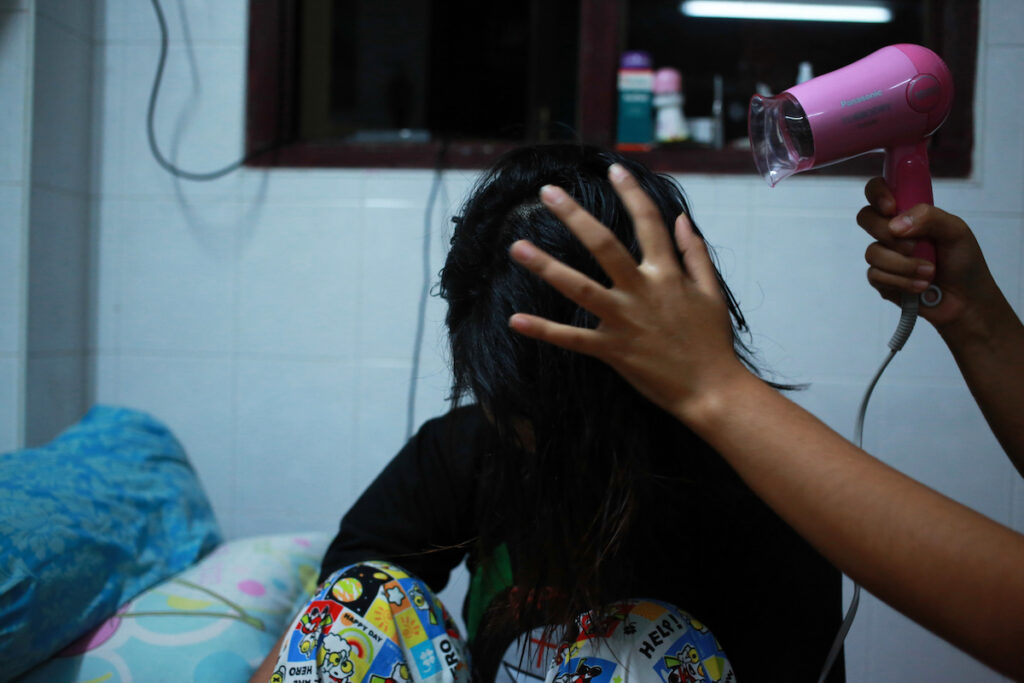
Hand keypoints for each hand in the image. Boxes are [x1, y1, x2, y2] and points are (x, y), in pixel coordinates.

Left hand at [506, 163, 749, 424]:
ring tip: (517, 247)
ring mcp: (625, 320)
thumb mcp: (713, 292)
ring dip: (546, 267)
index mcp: (668, 274)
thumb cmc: (712, 342)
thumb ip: (695, 253)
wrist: (713, 390)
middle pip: (603, 245)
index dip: (631, 193)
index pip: (649, 223)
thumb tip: (683, 218)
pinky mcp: (613, 350)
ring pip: (579, 288)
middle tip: (547, 192)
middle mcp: (643, 291)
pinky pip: (572, 339)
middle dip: (574, 216)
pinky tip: (515, 319)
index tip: (612, 170)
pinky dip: (544, 330)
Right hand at [857, 177, 997, 330]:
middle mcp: (892, 230)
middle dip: (889, 236)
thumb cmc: (964, 262)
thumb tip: (895, 225)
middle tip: (914, 247)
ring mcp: (884, 254)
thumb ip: (929, 217)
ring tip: (929, 273)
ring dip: (904, 265)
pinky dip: (901, 281)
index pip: (879, 190)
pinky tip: (919, 286)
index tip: (891, 208)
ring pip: (872, 253)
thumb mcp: (956, 231)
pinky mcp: (881, 279)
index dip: (877, 194)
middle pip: (865, 218)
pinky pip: (876, 275)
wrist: (965, 301)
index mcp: (908, 212)